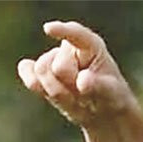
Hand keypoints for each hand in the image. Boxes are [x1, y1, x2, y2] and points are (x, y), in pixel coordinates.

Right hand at [17, 20, 137, 127]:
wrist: (100, 111)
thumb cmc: (112, 98)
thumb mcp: (112, 94)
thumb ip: (98, 86)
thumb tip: (81, 80)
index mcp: (91, 46)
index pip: (76, 35)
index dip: (62, 31)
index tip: (48, 29)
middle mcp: (70, 49)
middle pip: (57, 65)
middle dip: (68, 85)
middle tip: (84, 95)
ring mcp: (53, 61)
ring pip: (41, 71)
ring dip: (58, 92)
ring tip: (74, 98)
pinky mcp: (41, 76)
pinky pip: (30, 76)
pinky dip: (32, 81)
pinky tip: (38, 86)